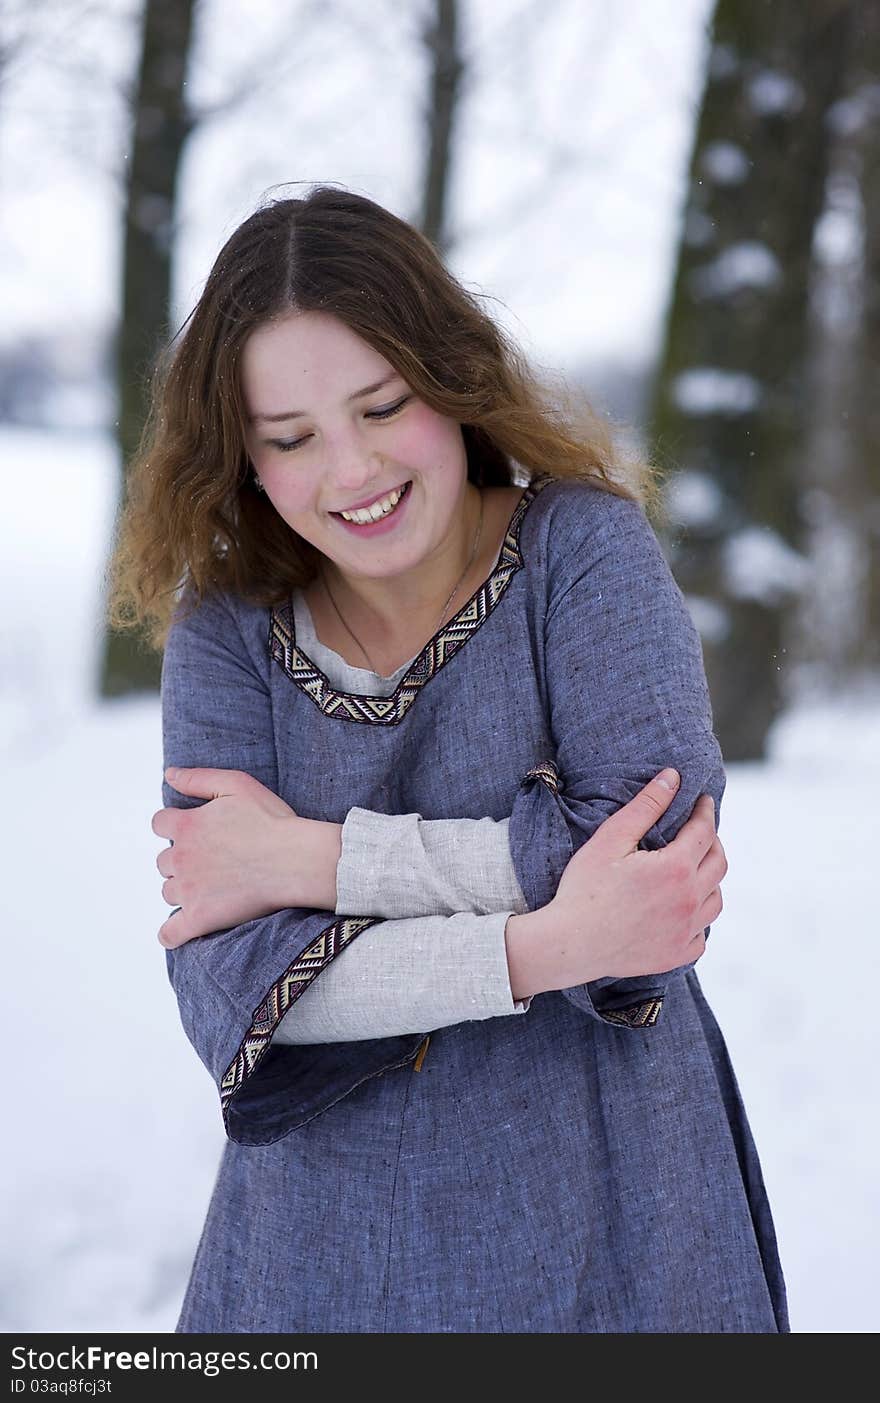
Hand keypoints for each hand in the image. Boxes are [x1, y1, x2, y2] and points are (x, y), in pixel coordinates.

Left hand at [151, 767, 340, 947]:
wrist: (296, 860)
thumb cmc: (273, 822)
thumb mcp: (237, 785)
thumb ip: (198, 778)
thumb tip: (169, 773)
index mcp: (186, 826)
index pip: (159, 824)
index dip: (176, 827)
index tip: (197, 833)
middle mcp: (180, 858)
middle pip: (164, 861)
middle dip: (183, 860)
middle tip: (214, 862)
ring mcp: (189, 890)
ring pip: (169, 892)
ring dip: (184, 890)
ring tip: (214, 888)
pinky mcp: (200, 919)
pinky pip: (170, 933)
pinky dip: (172, 933)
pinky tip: (183, 928)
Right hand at [548, 769, 725, 985]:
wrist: (570, 943)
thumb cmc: (584, 889)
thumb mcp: (611, 838)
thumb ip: (646, 805)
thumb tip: (673, 777)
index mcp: (677, 868)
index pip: (705, 831)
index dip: (705, 812)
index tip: (702, 801)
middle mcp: (690, 901)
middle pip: (719, 863)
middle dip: (712, 841)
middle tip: (698, 831)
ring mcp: (685, 932)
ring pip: (716, 900)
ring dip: (710, 879)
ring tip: (694, 869)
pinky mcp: (675, 955)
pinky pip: (701, 935)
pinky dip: (698, 919)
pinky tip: (683, 911)